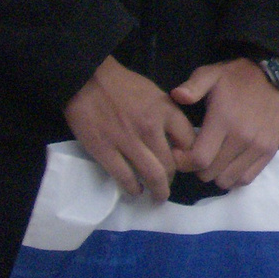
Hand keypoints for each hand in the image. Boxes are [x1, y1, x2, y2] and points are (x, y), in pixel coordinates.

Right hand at [63, 56, 196, 200]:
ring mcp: (127, 141)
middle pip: (171, 164)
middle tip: (169, 187)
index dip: (189, 157)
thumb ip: (170, 116)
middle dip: (173, 180)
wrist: (89, 80)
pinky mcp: (104, 150)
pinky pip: (124, 177)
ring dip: (157, 190)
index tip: (185, 166)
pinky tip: (135, 191)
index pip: (189, 142)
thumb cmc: (125, 86)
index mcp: (166, 111)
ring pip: (151, 175)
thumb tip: (180, 140)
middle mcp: (150, 128)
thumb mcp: (158, 95)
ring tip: (157, 197)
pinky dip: (132, 188)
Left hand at [169, 59, 278, 190]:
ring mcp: (258, 147)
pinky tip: (229, 163)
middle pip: (210, 173)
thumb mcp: (211, 74)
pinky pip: (246, 179)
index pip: (198, 159)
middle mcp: (242, 138)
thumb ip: (193, 86)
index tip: (179, 153)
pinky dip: (234, 176)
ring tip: (214, 158)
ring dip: (216, 173)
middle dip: (197, 167)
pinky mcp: (270, 151)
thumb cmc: (237, 77)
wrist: (275, 76)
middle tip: (196, 154)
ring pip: (227, 180)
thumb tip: (177, 96)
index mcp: (224, 120)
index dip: (183, 162)